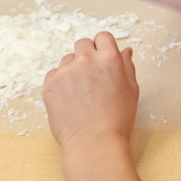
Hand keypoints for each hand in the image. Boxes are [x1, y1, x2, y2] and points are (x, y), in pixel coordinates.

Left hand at [43, 33, 138, 152]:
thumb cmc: (117, 120)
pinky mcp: (50, 84)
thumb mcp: (131, 91)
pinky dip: (61, 82)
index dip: (104, 47)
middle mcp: (86, 60)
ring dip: (74, 69)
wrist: (94, 144)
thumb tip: (125, 50)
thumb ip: (127, 66)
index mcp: (109, 59)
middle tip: (92, 78)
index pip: (103, 36)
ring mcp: (65, 71)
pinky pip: (54, 74)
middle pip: (83, 44)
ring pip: (68, 60)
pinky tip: (70, 99)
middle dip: (88, 56)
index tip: (103, 59)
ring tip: (81, 93)